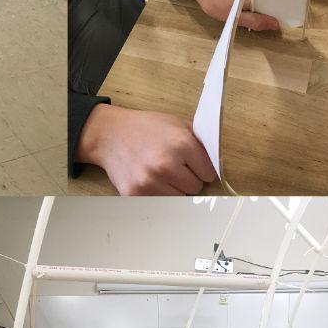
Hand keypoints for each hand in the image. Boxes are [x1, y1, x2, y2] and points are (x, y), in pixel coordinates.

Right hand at [77, 104, 216, 194]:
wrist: (109, 134)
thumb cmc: (145, 128)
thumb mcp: (176, 124)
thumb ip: (200, 141)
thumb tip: (218, 160)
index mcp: (181, 144)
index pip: (209, 173)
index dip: (201, 168)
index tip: (192, 164)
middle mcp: (167, 165)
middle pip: (195, 188)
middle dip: (188, 178)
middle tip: (174, 167)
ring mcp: (150, 182)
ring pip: (179, 198)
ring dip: (174, 188)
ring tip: (161, 173)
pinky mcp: (136, 194)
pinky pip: (160, 203)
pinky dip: (158, 194)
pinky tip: (149, 179)